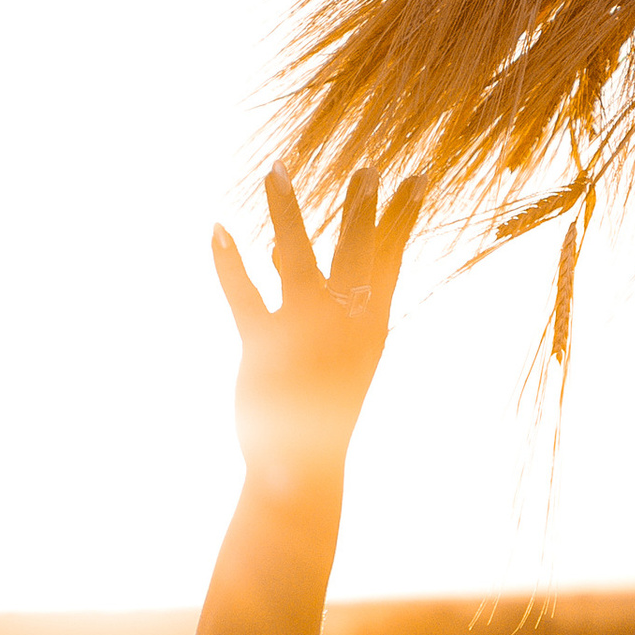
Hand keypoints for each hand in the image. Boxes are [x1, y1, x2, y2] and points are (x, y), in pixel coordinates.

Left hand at [214, 166, 421, 502]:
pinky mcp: (266, 348)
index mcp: (371, 325)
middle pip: (358, 252)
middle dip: (363, 206)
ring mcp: (308, 334)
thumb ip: (310, 294)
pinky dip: (227, 261)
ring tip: (276, 169)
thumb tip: (279, 246)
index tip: (418, 178)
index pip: (392, 259)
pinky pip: (244, 295)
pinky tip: (217, 227)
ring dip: (286, 211)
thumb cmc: (319, 407)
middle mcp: (347, 324)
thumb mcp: (333, 351)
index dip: (404, 216)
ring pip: (298, 259)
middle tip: (368, 166)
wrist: (303, 468)